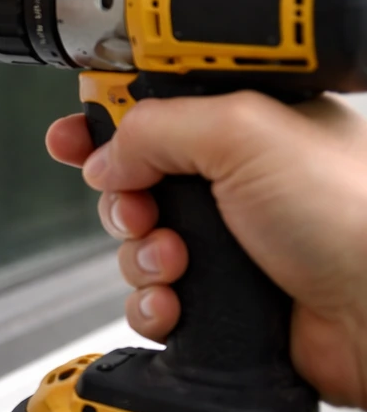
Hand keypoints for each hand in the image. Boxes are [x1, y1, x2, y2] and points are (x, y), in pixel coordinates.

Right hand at [47, 91, 366, 408]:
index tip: (72, 137)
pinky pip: (152, 296)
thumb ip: (156, 127)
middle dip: (122, 199)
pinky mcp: (219, 297)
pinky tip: (176, 302)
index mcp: (240, 127)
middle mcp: (231, 182)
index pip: (152, 110)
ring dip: (141, 255)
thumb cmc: (352, 214)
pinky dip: (152, 302)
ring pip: (136, 242)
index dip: (104, 121)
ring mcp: (225, 241)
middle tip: (141, 208)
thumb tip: (104, 155)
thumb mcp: (242, 132)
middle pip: (131, 180)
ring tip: (176, 261)